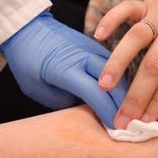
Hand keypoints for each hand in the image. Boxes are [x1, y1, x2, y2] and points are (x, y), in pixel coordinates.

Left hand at [0, 12, 127, 127]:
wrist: (27, 29)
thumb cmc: (28, 63)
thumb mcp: (38, 90)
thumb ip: (65, 102)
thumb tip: (89, 111)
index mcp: (66, 69)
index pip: (95, 93)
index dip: (108, 112)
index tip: (116, 128)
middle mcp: (84, 56)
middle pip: (114, 82)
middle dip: (124, 104)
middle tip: (130, 123)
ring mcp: (92, 49)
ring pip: (118, 72)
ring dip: (125, 93)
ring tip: (130, 112)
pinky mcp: (96, 46)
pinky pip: (114, 65)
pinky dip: (119, 81)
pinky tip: (122, 96)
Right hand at [94, 0, 157, 128]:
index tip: (149, 123)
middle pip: (155, 64)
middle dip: (138, 95)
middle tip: (123, 122)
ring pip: (135, 38)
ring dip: (118, 62)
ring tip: (103, 87)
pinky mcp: (148, 2)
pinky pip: (126, 9)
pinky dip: (111, 18)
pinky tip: (96, 36)